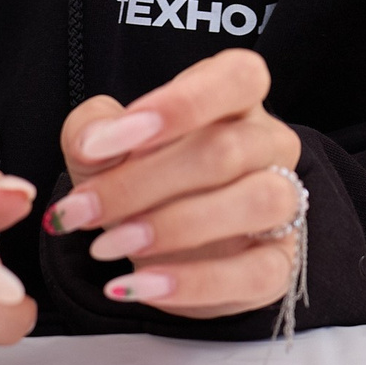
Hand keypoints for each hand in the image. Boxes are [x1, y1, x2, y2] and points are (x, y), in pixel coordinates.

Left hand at [41, 48, 304, 316]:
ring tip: (107, 245)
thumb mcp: (102, 145)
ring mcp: (284, 202)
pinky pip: (256, 272)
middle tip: (81, 210)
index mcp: (236, 97)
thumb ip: (92, 130)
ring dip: (172, 227)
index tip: (114, 139)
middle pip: (227, 150)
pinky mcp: (278, 262)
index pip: (239, 78)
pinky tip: (138, 286)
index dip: (181, 104)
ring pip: (258, 202)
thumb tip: (94, 143)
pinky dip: (192, 283)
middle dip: (141, 183)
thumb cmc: (139, 176)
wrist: (161, 245)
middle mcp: (270, 142)